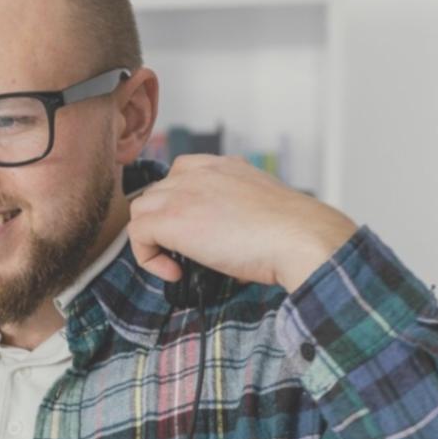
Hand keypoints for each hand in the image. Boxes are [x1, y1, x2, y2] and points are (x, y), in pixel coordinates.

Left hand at [127, 155, 358, 291]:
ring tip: (180, 262)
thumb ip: (235, 217)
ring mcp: (182, 192)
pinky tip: (176, 272)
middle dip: (165, 223)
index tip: (197, 232)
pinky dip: (149, 258)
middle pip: (157, 193)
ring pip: (141, 211)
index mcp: (223, 165)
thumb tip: (228, 252)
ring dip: (154, 238)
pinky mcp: (171, 218)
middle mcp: (199, 172)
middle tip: (187, 252)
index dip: (180, 204)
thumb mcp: (261, 211)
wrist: (300, 237)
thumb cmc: (292, 233)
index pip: (181, 174)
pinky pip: (137, 234)